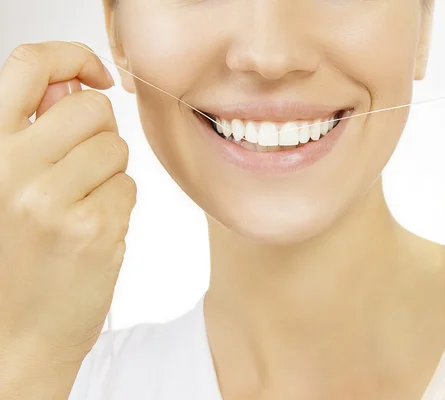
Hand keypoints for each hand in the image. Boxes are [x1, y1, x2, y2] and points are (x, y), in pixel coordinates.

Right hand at [0, 41, 135, 366]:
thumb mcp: (2, 184)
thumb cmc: (11, 260)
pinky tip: (91, 234)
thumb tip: (71, 84)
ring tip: (80, 208)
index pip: (27, 66)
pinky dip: (118, 206)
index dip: (70, 57)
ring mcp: (52, 199)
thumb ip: (32, 131)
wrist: (14, 338)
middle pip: (92, 109)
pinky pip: (129, 189)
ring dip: (109, 174)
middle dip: (99, 133)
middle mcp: (10, 168)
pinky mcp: (92, 229)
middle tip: (83, 170)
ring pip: (117, 149)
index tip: (96, 73)